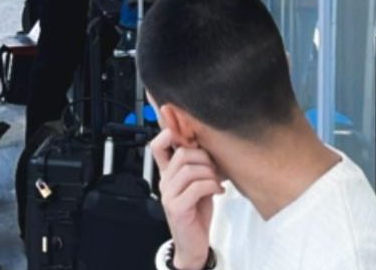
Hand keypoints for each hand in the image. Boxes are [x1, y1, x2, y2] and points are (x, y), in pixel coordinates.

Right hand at [151, 128, 222, 269]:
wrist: (193, 244)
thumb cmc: (197, 212)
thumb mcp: (197, 184)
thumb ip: (198, 166)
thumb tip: (211, 144)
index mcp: (168, 173)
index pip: (157, 146)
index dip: (169, 133)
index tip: (190, 134)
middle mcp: (164, 181)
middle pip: (181, 153)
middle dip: (204, 157)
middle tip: (215, 168)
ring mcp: (168, 194)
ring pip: (189, 169)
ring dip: (210, 173)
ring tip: (217, 182)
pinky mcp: (177, 207)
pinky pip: (196, 187)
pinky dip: (211, 186)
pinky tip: (218, 191)